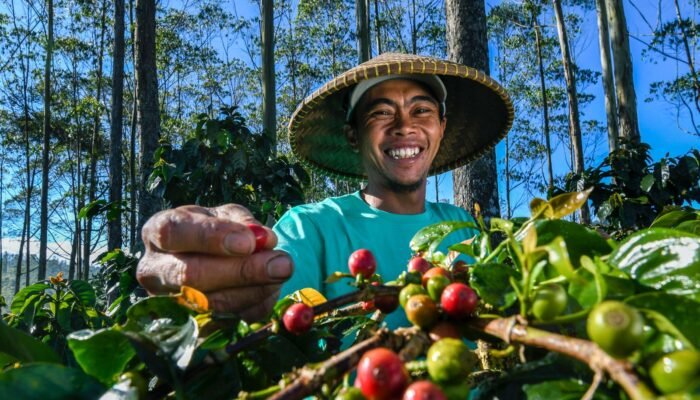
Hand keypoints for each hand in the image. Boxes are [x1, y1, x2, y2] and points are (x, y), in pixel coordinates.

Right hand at [136, 204, 292, 320]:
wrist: (212, 257)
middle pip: (191, 275)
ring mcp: (168, 302)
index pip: (174, 233)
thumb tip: (263, 241)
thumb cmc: (218, 230)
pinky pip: (226, 320)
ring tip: (283, 271)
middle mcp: (154, 269)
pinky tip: (270, 289)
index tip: (248, 242)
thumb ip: (243, 223)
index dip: (211, 237)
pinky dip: (254, 305)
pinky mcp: (189, 325)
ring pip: (210, 303)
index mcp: (158, 231)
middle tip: (281, 264)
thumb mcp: (227, 215)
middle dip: (241, 271)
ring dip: (254, 290)